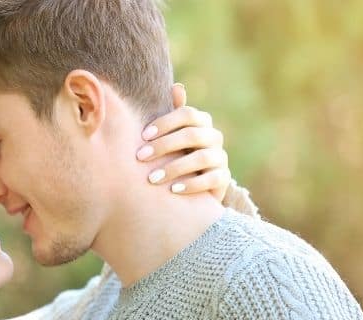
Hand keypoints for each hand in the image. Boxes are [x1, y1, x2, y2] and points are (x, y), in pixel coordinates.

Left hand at [135, 84, 230, 200]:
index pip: (187, 114)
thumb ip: (170, 113)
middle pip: (192, 135)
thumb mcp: (170, 132)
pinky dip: (192, 185)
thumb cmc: (174, 151)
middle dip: (164, 146)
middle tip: (140, 158)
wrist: (192, 180)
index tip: (143, 135)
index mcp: (200, 121)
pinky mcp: (223, 178)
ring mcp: (220, 157)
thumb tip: (177, 87)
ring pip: (202, 158)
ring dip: (174, 168)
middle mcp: (213, 136)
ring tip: (152, 178)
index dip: (165, 123)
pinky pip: (212, 179)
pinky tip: (173, 190)